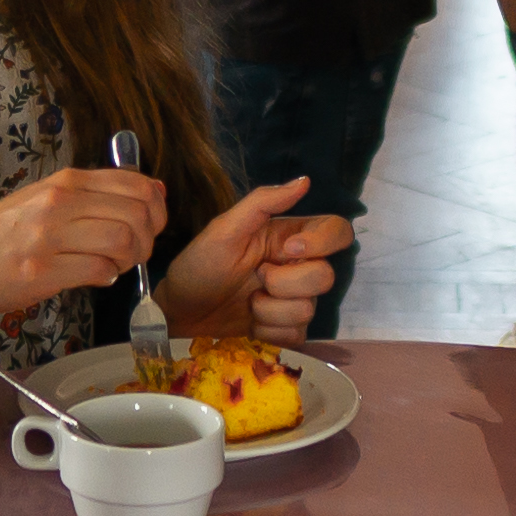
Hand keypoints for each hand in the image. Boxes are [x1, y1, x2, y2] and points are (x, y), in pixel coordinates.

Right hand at [0, 166, 166, 318]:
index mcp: (66, 182)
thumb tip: (153, 192)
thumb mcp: (46, 198)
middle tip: (133, 254)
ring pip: (123, 242)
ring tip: (114, 267)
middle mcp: (60, 202)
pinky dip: (106, 277)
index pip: (137, 184)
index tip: (151, 226)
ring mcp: (49, 236)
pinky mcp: (40, 271)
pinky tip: (95, 277)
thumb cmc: (0, 232)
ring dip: (129, 261)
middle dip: (148, 240)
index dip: (157, 209)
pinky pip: (98, 271)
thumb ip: (96, 196)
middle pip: (138, 215)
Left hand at [157, 176, 349, 340]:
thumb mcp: (224, 229)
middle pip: (325, 276)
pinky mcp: (287, 331)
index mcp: (289, 238)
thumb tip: (304, 181)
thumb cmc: (199, 265)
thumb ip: (262, 202)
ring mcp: (294, 302)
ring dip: (270, 310)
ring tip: (247, 303)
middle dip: (284, 283)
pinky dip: (269, 331)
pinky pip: (297, 335)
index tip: (289, 251)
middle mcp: (298, 268)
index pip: (336, 231)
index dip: (322, 242)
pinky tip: (250, 323)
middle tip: (255, 280)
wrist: (179, 312)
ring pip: (309, 310)